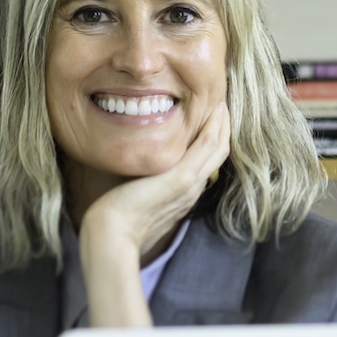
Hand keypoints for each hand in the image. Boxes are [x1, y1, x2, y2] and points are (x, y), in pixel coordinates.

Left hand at [79, 101, 231, 263]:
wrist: (113, 235)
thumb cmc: (117, 221)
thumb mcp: (136, 200)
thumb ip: (143, 186)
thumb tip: (136, 175)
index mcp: (183, 194)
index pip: (206, 162)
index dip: (213, 139)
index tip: (210, 118)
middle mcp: (192, 189)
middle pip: (218, 153)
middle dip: (222, 128)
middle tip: (222, 104)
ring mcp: (190, 183)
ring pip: (218, 147)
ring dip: (222, 122)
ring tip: (222, 101)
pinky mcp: (182, 178)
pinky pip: (207, 145)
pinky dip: (214, 126)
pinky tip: (214, 108)